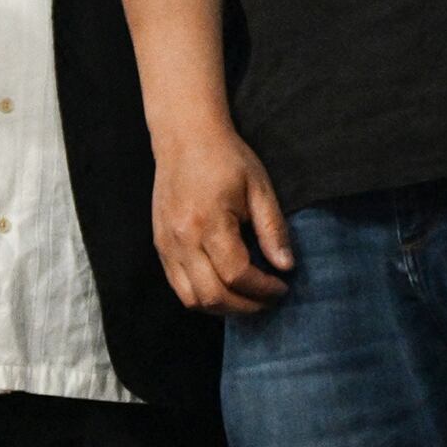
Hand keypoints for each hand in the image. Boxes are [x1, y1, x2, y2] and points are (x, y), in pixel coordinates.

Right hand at [150, 122, 292, 315]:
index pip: (237, 275)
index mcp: (208, 224)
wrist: (185, 139)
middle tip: (269, 300)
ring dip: (223, 308)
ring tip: (249, 299)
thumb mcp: (260, 187)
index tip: (282, 287)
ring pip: (191, 299)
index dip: (263, 289)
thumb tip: (286, 266)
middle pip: (212, 296)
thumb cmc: (226, 159)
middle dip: (245, 306)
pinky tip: (225, 288)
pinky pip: (178, 286)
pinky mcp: (160, 247)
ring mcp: (166, 246)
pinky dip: (202, 296)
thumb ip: (273, 229)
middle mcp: (181, 241)